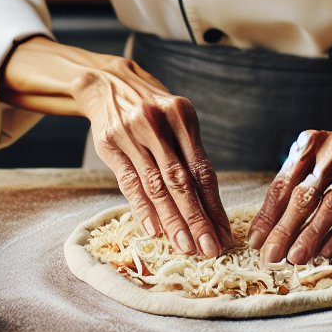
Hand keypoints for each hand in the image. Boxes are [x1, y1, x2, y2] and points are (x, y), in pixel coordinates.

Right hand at [77, 54, 233, 257]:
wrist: (108, 84)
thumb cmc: (151, 110)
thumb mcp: (175, 120)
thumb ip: (188, 156)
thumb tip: (208, 208)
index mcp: (182, 115)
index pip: (202, 168)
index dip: (214, 204)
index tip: (223, 232)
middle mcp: (158, 123)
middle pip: (181, 180)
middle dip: (197, 218)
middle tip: (210, 248)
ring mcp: (132, 132)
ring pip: (156, 185)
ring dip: (172, 220)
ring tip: (186, 246)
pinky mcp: (110, 144)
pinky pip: (130, 182)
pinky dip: (143, 208)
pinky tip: (154, 229)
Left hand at [247, 102, 331, 263]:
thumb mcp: (317, 153)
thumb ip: (295, 180)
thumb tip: (268, 220)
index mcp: (310, 143)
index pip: (283, 183)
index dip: (268, 214)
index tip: (256, 239)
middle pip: (304, 196)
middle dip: (285, 229)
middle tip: (271, 255)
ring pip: (331, 205)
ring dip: (312, 233)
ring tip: (296, 257)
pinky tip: (326, 249)